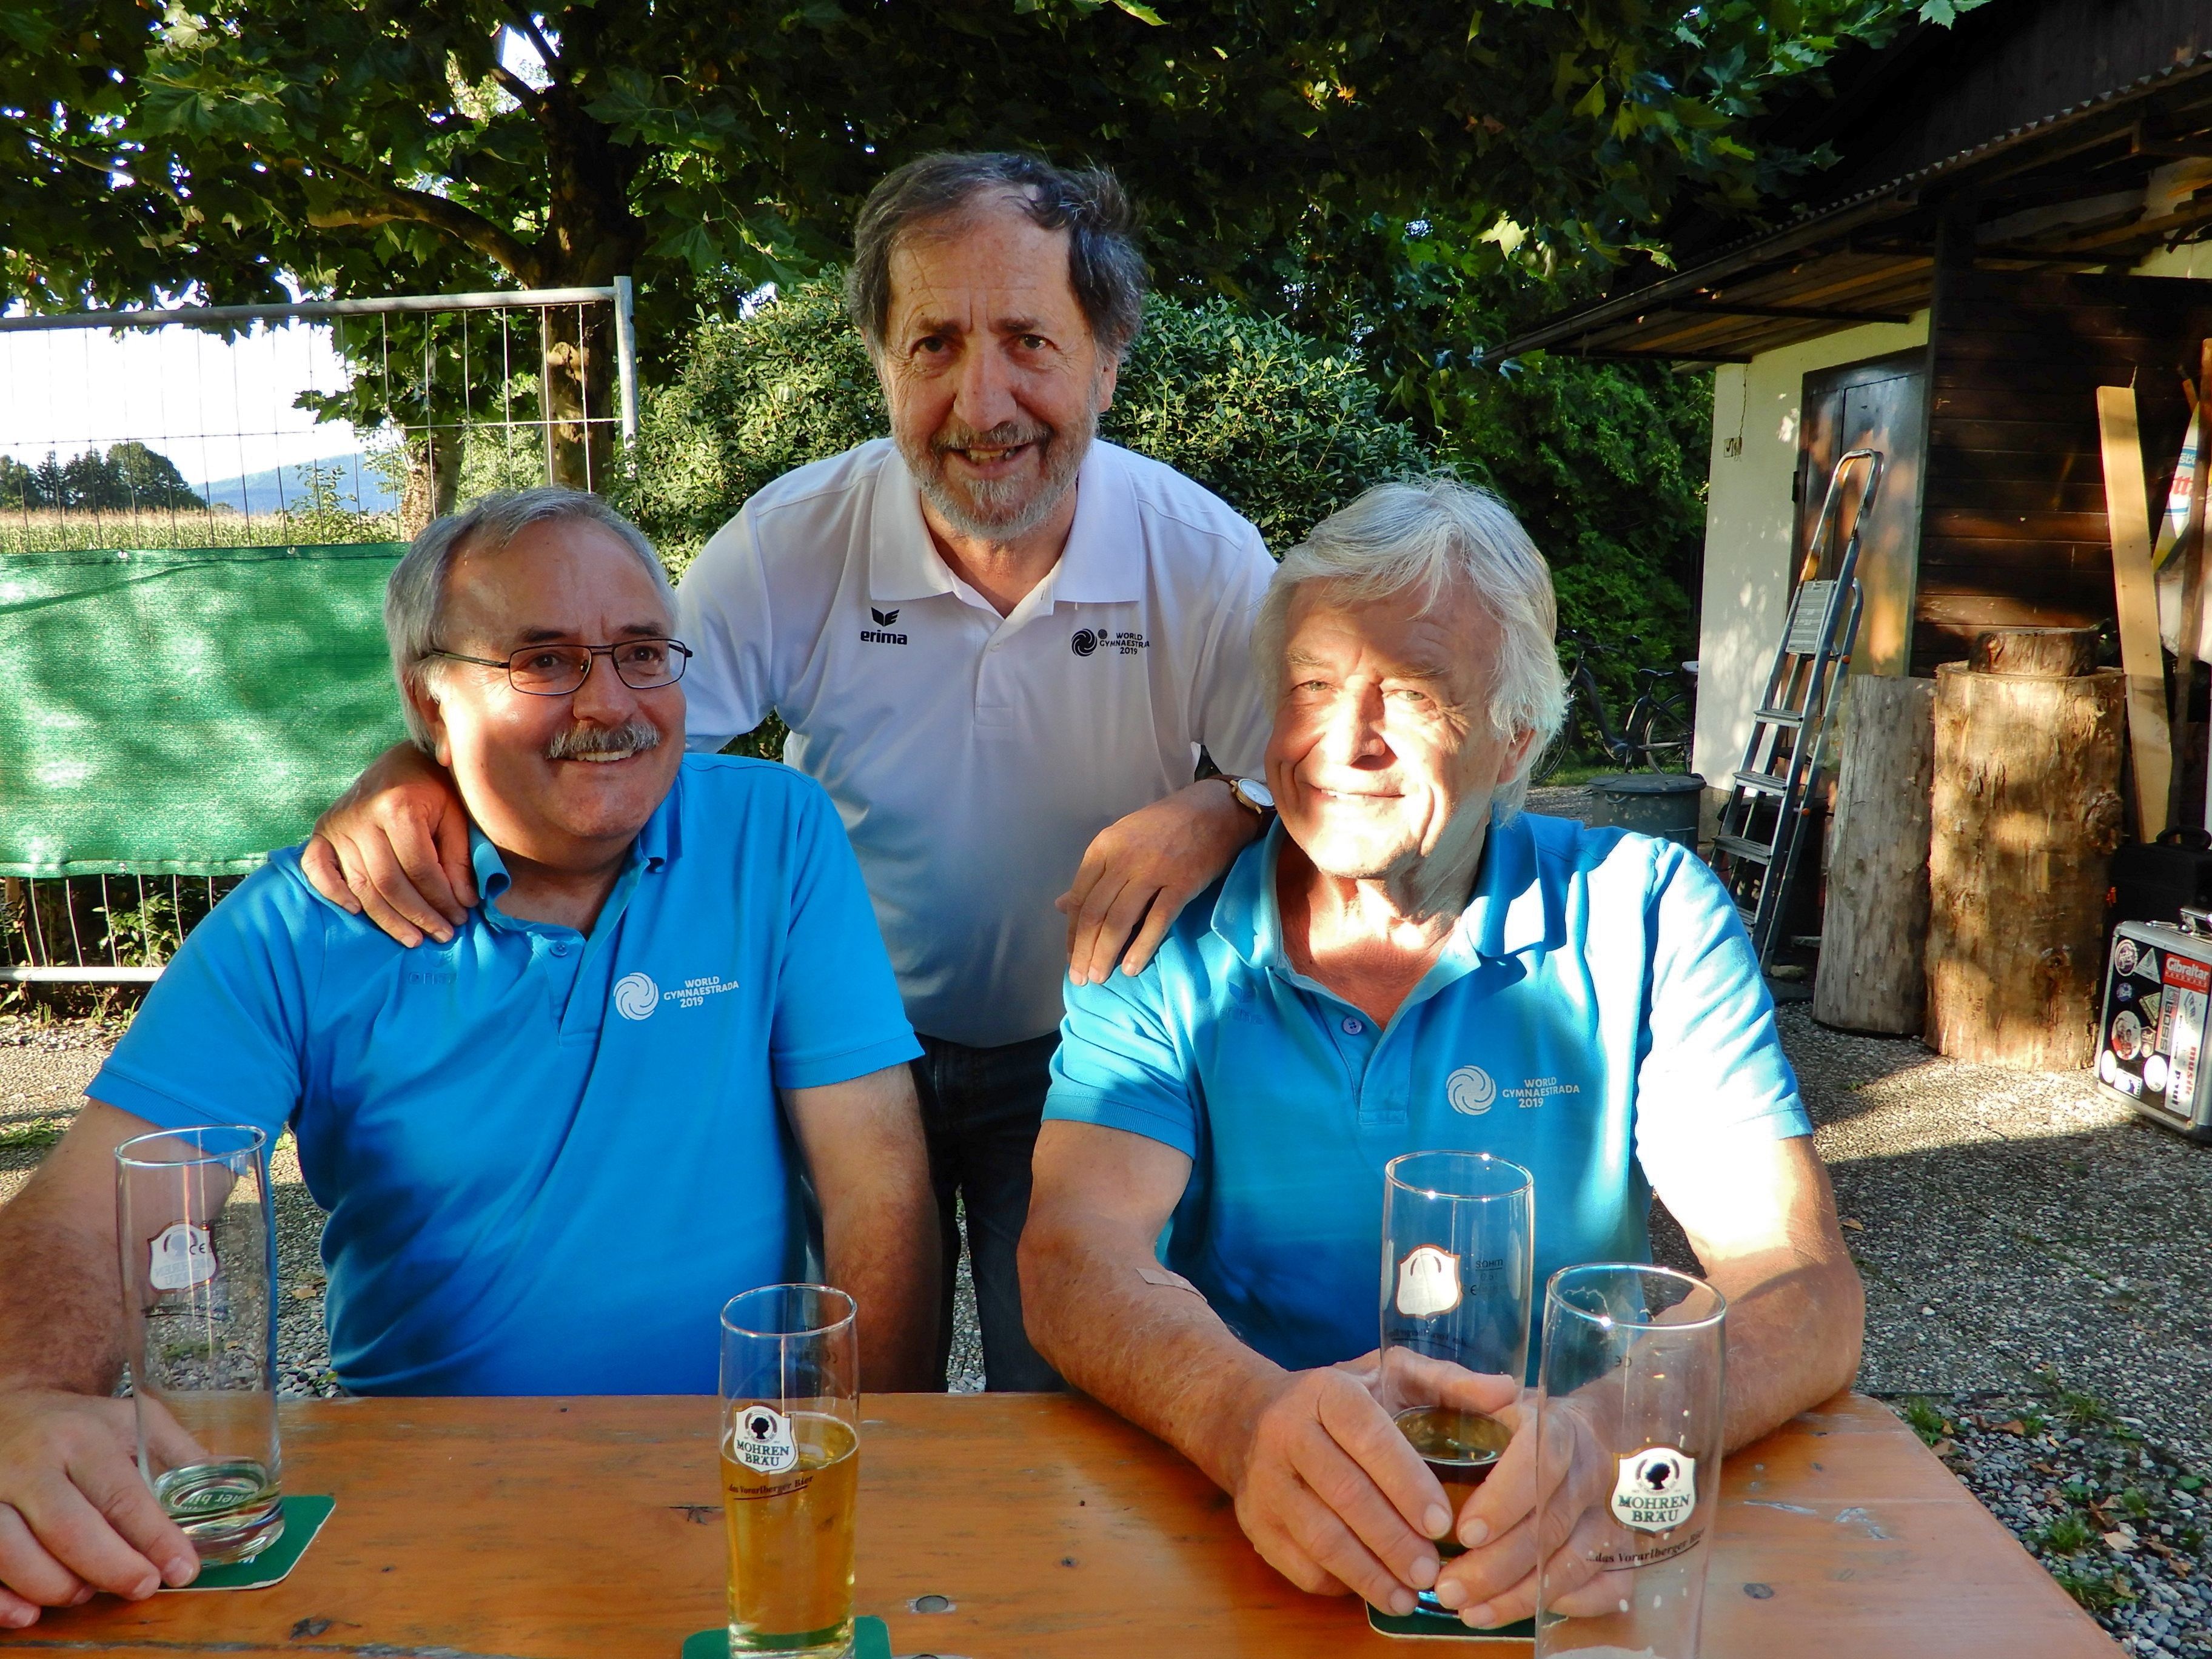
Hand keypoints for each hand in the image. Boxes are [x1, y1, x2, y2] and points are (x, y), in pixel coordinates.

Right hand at [0, 1391, 201, 1626]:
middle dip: (112, 1568)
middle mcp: (33, 1463)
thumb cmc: (78, 1423)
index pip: (122, 1496)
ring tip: (89, 1592)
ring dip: (58, 1585)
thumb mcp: (133, 1420)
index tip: (183, 1568)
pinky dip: (2, 1599)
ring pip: (15, 1553)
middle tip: (144, 1587)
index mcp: (82, 1438)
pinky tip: (30, 1612)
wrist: (6, 1404)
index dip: (155, 1538)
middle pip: (70, 1529)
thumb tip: (229, 1488)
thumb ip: (179, 1452)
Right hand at [300, 742, 475, 946]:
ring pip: (361, 884)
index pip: (420, 868)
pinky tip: (356, 911)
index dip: (441, 899)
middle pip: (389, 882)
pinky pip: (317, 868)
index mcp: (398, 806)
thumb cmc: (436, 788)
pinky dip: (332, 892)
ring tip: (414, 938)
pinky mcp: (323, 830)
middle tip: (442, 936)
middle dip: (419, 915)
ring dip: (387, 918)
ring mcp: (338, 824)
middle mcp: (362, 816)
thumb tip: (464, 903)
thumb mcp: (456, 815)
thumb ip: (459, 858)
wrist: (404, 759)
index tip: (459, 919)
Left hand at [1057, 779, 1259, 983]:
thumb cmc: (1164, 827)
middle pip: (1095, 914)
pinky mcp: (1180, 884)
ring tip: (1100, 978)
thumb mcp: (1121, 840)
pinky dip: (1141, 948)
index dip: (1073, 934)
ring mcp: (1152, 871)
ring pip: (1119, 921)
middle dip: (1084, 951)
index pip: (1080, 899)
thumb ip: (1094, 874)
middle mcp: (1123, 859)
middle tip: (1082, 979)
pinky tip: (1131, 968)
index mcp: (1104, 847)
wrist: (1214, 810)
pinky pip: (1156, 922)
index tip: (1071, 959)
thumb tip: (1060, 905)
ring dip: (1106, 953)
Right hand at [1220, 1351, 1515, 1615]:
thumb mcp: (1390, 1375)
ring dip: (1369, 1572)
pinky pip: (1298, 1563)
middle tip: (1434, 1571)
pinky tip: (1372, 1589)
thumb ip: (1448, 1384)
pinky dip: (1339, 1583)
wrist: (1248, 1415)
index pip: (1368, 1437)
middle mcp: (1286, 1432)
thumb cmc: (1339, 1399)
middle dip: (1394, 1540)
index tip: (1444, 1523)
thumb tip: (1507, 1392)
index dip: (1408, 1483)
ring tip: (1408, 1595)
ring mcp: (1264, 1481)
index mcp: (1326, 1392)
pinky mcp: (1254, 1522)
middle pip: (1345, 1494)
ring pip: (1319, 1536)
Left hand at [1432, 1390, 1624, 1628]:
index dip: (1505, 1501)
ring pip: (1572, 1564)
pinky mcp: (1623, 1548)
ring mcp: (1610, 1516)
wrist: (1590, 1433)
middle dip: (1495, 1565)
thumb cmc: (1518, 1418)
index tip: (1464, 1531)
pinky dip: (1566, 1606)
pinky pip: (1607, 1586)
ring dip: (1518, 1594)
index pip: (1541, 1464)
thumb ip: (1471, 1387)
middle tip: (1449, 1587)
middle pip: (1549, 1527)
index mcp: (1557, 1431)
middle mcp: (1590, 1474)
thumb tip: (1496, 1388)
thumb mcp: (1489, 1395)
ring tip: (1468, 1611)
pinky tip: (1515, 1611)